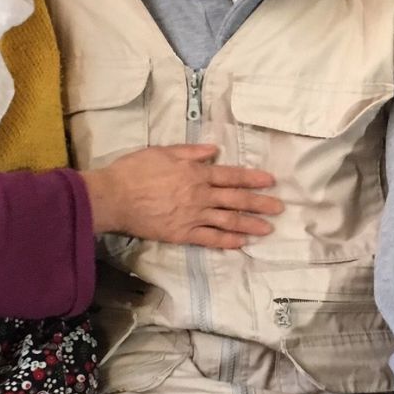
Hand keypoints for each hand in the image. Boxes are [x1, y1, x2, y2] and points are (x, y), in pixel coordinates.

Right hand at [80, 143, 281, 247]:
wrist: (114, 197)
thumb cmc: (135, 170)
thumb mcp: (163, 151)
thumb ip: (191, 152)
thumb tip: (214, 150)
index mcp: (196, 173)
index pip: (231, 175)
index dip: (253, 178)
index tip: (270, 181)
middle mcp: (199, 195)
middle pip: (236, 200)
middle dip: (260, 203)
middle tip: (279, 208)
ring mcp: (192, 216)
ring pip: (228, 221)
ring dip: (250, 225)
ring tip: (268, 229)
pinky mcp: (182, 234)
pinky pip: (210, 239)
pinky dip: (227, 241)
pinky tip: (241, 243)